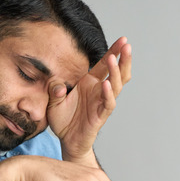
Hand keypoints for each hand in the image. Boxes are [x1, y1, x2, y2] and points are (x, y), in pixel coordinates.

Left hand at [47, 37, 131, 164]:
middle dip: (123, 59)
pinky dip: (108, 94)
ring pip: (115, 85)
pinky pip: (108, 103)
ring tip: (114, 59)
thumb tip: (56, 86)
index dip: (114, 51)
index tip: (123, 39)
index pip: (105, 64)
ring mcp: (101, 103)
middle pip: (117, 72)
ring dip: (115, 72)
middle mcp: (98, 91)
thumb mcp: (52, 101)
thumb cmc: (63, 120)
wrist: (66, 141)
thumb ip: (54, 91)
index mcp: (89, 83)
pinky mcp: (100, 116)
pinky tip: (105, 84)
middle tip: (127, 45)